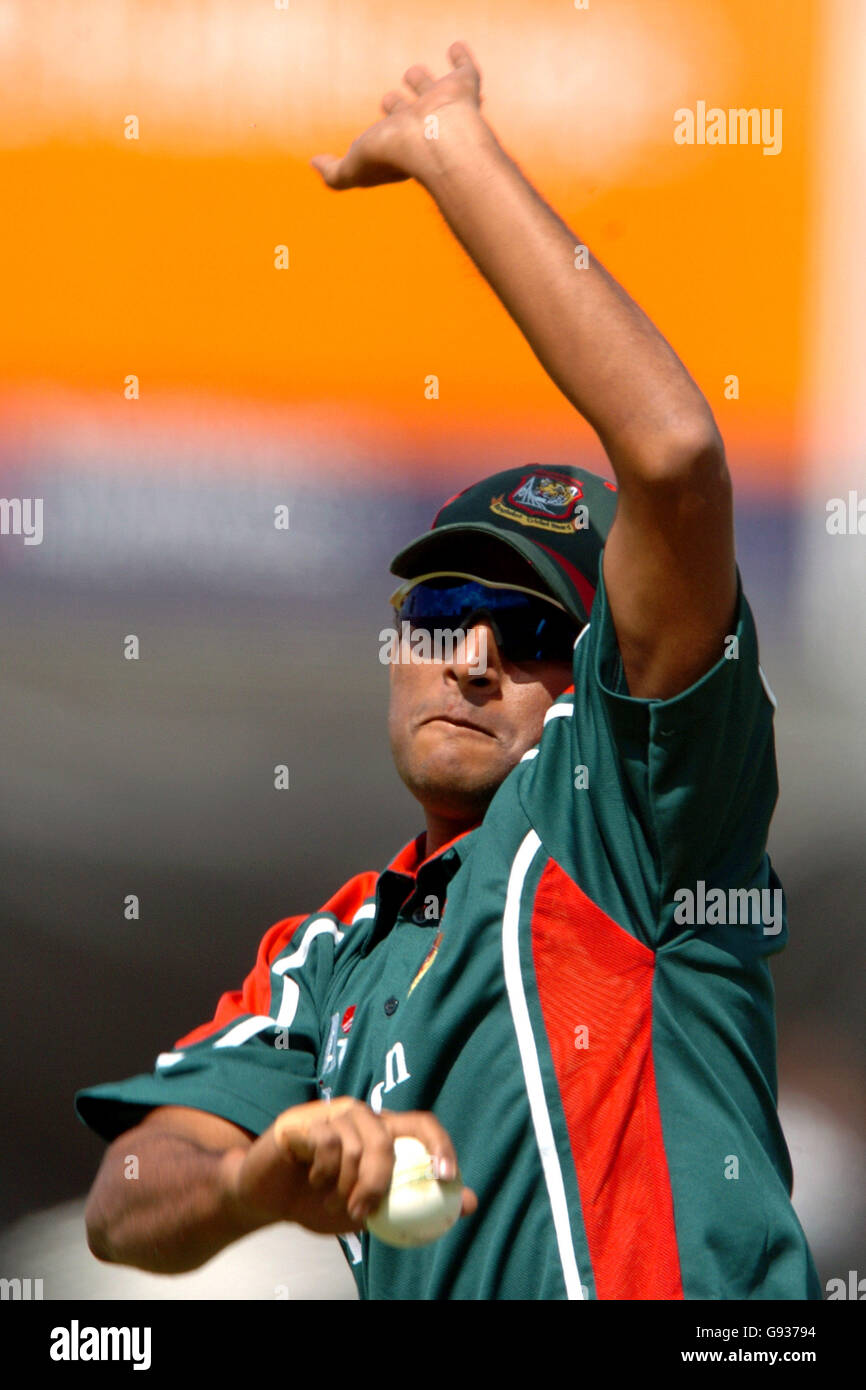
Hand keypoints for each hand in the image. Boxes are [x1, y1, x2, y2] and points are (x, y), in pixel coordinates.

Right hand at [224, 1097, 477, 1236]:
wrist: (266, 1198)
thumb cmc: (318, 1201)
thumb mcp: (371, 1210)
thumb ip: (414, 1203)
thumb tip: (470, 1203)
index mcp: (381, 1132)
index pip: (422, 1124)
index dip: (440, 1144)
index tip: (447, 1176)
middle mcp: (360, 1116)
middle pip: (387, 1136)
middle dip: (379, 1179)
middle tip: (364, 1210)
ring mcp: (330, 1114)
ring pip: (356, 1144)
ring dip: (345, 1184)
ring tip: (332, 1200)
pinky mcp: (304, 1121)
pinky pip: (325, 1143)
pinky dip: (322, 1173)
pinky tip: (313, 1181)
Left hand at [311, 41, 485, 190]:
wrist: (436, 140)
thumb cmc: (394, 156)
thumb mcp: (353, 168)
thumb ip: (333, 172)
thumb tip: (314, 163)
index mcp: (400, 144)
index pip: (387, 132)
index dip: (381, 129)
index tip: (371, 133)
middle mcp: (421, 125)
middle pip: (407, 110)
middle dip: (397, 105)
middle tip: (389, 100)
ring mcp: (443, 105)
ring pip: (430, 87)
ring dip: (422, 80)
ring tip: (414, 74)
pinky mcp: (463, 86)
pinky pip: (464, 67)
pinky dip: (460, 57)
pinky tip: (455, 48)